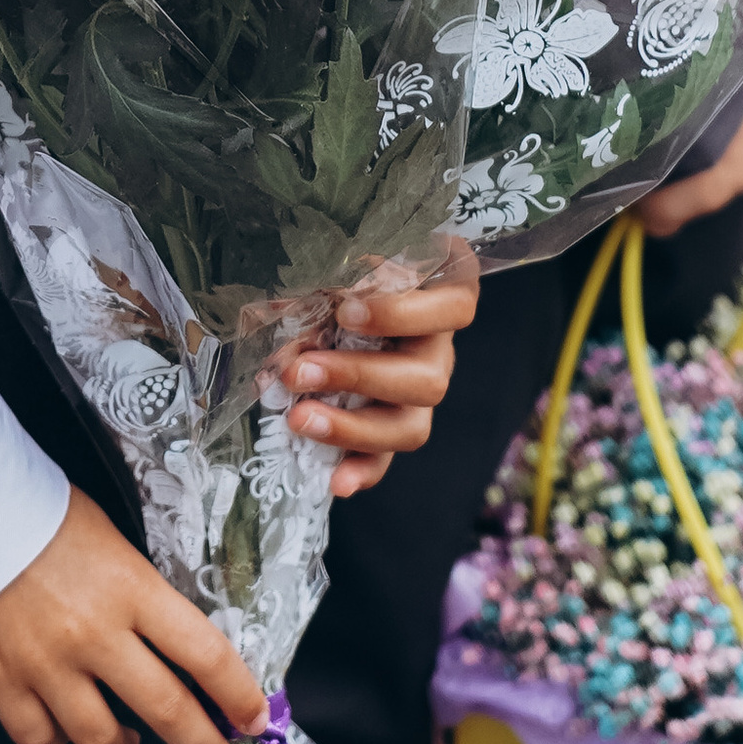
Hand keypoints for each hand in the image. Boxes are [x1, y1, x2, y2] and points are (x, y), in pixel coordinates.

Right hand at [0, 485, 268, 743]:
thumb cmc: (30, 506)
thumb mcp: (105, 536)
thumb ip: (135, 591)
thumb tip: (168, 640)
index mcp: (129, 587)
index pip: (204, 653)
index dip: (238, 694)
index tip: (255, 719)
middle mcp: (93, 634)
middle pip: (167, 710)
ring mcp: (43, 664)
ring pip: (101, 738)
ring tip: (129, 742)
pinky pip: (40, 737)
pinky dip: (57, 739)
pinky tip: (64, 724)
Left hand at [283, 244, 480, 496]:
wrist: (344, 286)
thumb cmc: (351, 264)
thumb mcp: (345, 261)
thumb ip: (330, 280)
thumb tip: (288, 310)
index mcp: (444, 294)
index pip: (454, 307)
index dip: (400, 314)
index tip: (345, 311)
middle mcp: (441, 348)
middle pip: (426, 379)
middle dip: (357, 377)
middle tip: (300, 371)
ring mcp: (421, 392)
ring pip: (410, 427)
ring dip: (350, 427)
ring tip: (298, 419)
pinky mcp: (395, 425)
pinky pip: (388, 459)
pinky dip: (361, 470)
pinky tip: (335, 482)